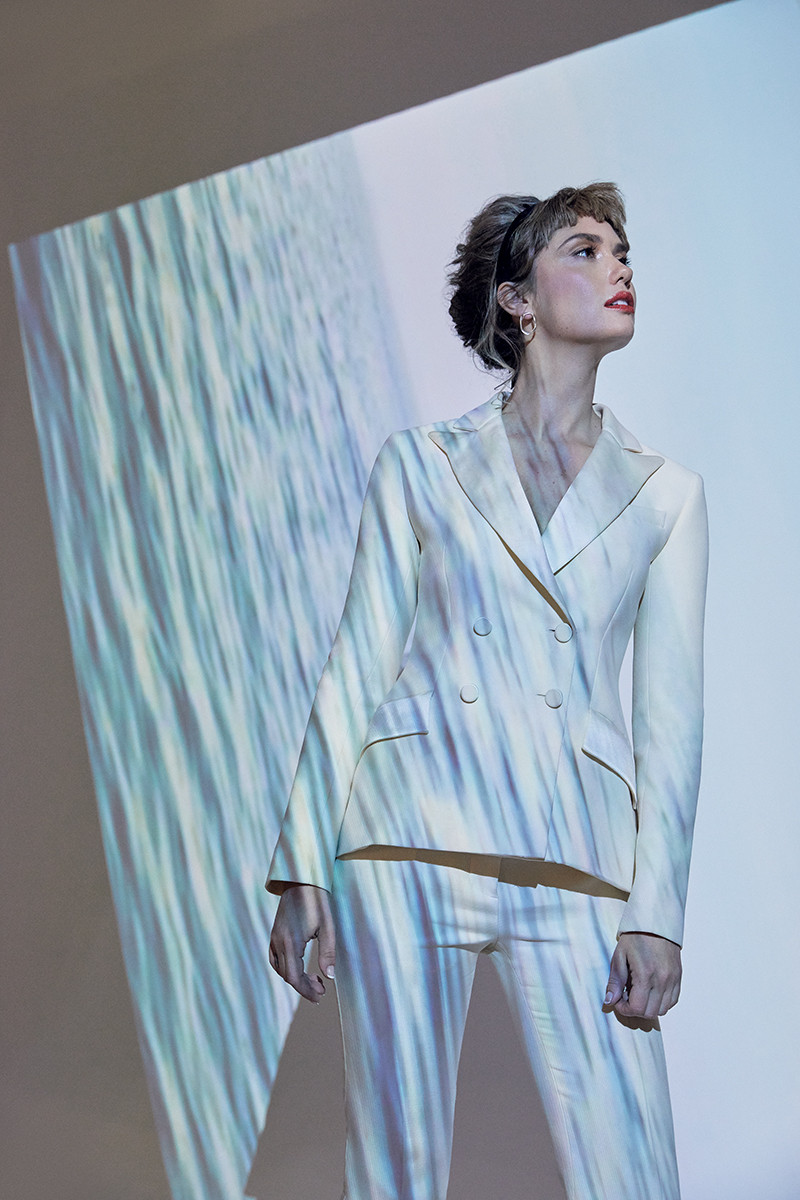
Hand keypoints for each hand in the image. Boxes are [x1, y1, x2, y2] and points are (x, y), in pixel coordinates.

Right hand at [269, 883, 335, 1002]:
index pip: (294, 977)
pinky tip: (299, 968)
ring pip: (280, 968)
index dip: (306, 991)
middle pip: (287, 975)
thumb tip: (329, 977)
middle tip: (321, 990)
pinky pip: (275, 958)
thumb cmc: (318, 902)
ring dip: (295, 978)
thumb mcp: (328, 927)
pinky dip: (286, 968)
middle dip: (304, 987)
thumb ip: (328, 953)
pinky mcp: (274, 933)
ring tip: (313, 980)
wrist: (302, 880)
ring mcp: (274, 937)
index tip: (320, 996)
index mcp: (290, 941)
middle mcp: (278, 941)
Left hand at [603, 932, 681, 1019]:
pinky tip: (651, 991)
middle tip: (627, 997)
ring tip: (639, 994)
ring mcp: (673, 979)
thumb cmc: (636, 936)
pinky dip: (661, 1002)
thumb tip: (609, 1001)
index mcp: (645, 974)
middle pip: (650, 1012)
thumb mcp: (619, 956)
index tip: (618, 1001)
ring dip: (649, 1007)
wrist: (656, 922)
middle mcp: (662, 980)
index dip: (624, 1009)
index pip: (637, 1008)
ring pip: (663, 1009)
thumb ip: (615, 981)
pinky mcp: (678, 977)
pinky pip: (672, 1000)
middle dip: (635, 1010)